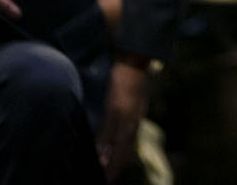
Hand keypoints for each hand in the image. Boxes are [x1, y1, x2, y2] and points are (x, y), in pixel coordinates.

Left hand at [95, 60, 149, 180]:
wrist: (134, 64)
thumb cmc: (122, 85)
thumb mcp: (113, 110)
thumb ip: (108, 134)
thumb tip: (101, 157)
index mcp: (129, 129)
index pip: (120, 159)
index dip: (111, 172)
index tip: (103, 181)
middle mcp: (133, 127)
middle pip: (125, 156)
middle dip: (115, 168)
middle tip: (104, 177)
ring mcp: (134, 120)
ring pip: (125, 147)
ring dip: (116, 158)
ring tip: (105, 165)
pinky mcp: (132, 113)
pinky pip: (125, 137)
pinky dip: (117, 146)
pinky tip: (111, 144)